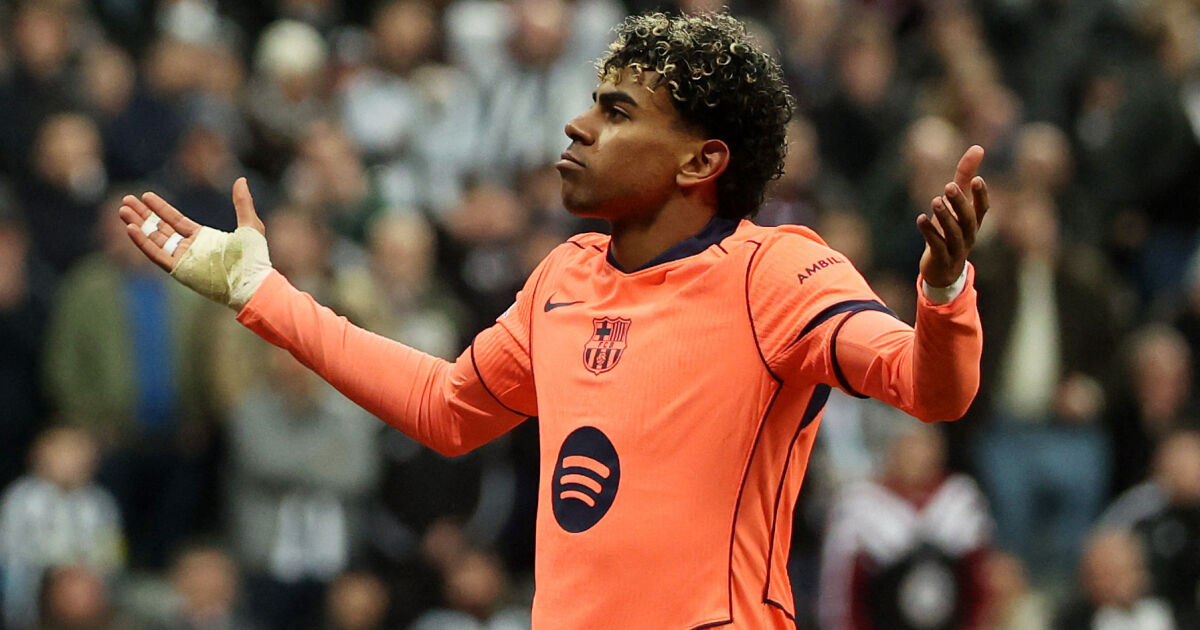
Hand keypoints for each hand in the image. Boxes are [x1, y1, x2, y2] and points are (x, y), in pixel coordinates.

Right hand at [117, 177, 271, 309]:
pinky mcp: (180, 270)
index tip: (145, 195)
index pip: (175, 220)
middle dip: (143, 215)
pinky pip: (157, 255)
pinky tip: (131, 229)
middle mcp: (190, 249)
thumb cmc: (254, 258)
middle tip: (125, 201)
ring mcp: (184, 260)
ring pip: (155, 240)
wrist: (253, 282)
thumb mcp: (250, 224)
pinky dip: (143, 242)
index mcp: (203, 238)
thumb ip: (242, 203)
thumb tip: (241, 179)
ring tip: (123, 211)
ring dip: (138, 225)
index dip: (160, 208)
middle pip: (160, 229)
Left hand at [918, 145, 989, 287]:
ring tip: (935, 200)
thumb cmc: (951, 230)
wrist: (943, 270)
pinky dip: (930, 233)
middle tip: (948, 186)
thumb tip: (979, 147)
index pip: (982, 209)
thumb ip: (965, 176)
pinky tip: (920, 218)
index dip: (981, 195)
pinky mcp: (941, 260)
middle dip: (960, 203)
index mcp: (974, 222)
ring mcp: (956, 250)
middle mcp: (968, 235)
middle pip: (968, 220)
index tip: (978, 179)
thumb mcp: (956, 203)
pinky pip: (937, 246)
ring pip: (954, 234)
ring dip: (945, 217)